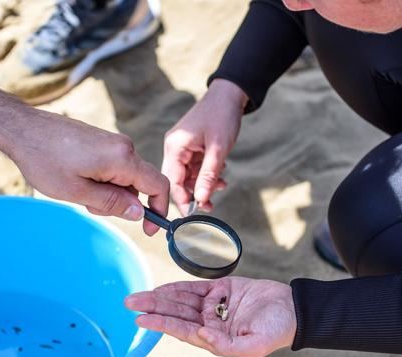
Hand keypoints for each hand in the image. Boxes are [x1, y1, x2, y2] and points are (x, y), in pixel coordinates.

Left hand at [8, 108, 168, 235]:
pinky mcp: (102, 141)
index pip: (158, 185)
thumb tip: (139, 213)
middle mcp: (124, 146)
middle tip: (90, 205)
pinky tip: (77, 178)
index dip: (159, 209)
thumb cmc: (45, 160)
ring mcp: (113, 142)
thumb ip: (112, 203)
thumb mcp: (78, 192)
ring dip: (109, 192)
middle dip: (122, 202)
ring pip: (125, 177)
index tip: (148, 228)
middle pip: (140, 183)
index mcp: (122, 158)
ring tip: (77, 190)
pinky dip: (102, 180)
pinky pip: (114, 167)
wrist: (22, 129)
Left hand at [125, 277, 296, 356]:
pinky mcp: (222, 288)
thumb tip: (201, 335)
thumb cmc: (277, 329)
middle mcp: (211, 322)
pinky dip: (179, 287)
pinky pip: (196, 287)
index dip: (161, 324)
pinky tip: (163, 288)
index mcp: (216, 337)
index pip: (183, 330)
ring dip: (161, 297)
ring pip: (182, 300)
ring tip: (139, 295)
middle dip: (153, 308)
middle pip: (177, 313)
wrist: (294, 308)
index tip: (142, 319)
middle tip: (130, 302)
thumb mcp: (255, 344)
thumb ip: (227, 344)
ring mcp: (215, 304)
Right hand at [162, 79, 247, 214]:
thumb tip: (201, 200)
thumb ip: (208, 176)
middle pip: (178, 181)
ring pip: (189, 176)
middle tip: (210, 206)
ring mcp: (182, 148)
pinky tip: (220, 177)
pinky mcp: (191, 148)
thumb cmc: (222, 116)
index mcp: (175, 147)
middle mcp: (174, 148)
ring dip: (204, 185)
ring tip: (221, 186)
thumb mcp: (218, 149)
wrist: (230, 95)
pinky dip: (207, 175)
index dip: (180, 200)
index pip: (171, 181)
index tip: (190, 216)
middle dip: (194, 194)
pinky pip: (195, 168)